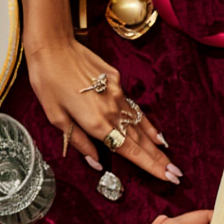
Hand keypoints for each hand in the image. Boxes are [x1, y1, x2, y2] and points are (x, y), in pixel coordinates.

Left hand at [27, 37, 181, 183]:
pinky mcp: (116, 81)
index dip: (150, 167)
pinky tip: (157, 135)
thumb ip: (80, 142)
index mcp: (96, 123)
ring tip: (170, 161)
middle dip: (160, 160)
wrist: (53, 44)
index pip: (130, 151)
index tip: (168, 178)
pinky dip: (147, 124)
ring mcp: (117, 94)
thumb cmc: (47, 81)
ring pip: (140, 126)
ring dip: (156, 146)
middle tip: (177, 175)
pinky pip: (134, 108)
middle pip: (141, 142)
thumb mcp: (56, 117)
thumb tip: (96, 163)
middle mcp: (111, 111)